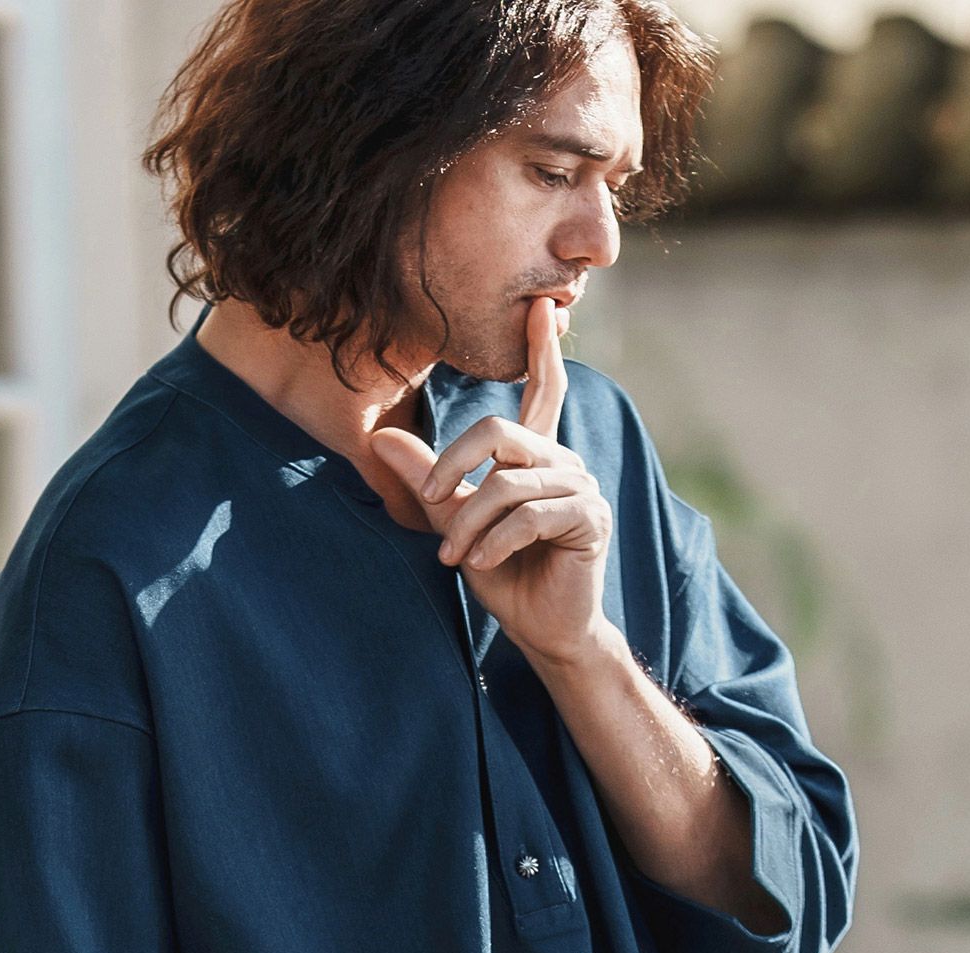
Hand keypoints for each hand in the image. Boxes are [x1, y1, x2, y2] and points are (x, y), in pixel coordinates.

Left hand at [369, 297, 612, 665]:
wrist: (541, 629)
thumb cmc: (504, 576)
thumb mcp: (454, 521)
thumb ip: (427, 478)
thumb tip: (379, 437)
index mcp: (535, 455)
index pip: (543, 389)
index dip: (541, 349)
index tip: (538, 306)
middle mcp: (562, 461)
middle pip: (499, 433)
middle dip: (453, 468)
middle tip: (430, 503)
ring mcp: (582, 487)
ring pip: (507, 484)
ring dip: (470, 524)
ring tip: (455, 557)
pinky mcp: (590, 518)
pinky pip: (531, 515)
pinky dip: (497, 541)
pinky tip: (483, 563)